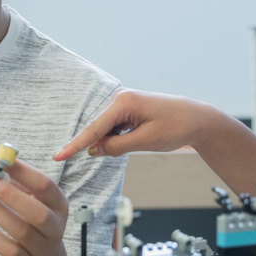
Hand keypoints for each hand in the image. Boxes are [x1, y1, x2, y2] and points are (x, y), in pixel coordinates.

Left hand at [0, 160, 72, 255]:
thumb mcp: (33, 203)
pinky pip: (11, 251)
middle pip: (38, 212)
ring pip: (22, 231)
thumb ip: (17, 185)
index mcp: (58, 206)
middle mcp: (55, 228)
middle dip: (12, 196)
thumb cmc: (34, 225)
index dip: (24, 172)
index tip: (3, 162)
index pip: (46, 186)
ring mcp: (43, 249)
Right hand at [53, 88, 207, 160]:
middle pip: (99, 128)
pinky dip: (119, 137)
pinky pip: (114, 127)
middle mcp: (120, 98)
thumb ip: (116, 147)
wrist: (197, 118)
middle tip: (133, 144)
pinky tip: (137, 137)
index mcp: (123, 102)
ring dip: (115, 141)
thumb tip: (93, 150)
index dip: (75, 145)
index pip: (94, 128)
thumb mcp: (144, 142)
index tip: (58, 156)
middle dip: (104, 143)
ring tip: (142, 138)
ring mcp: (123, 102)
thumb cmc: (175, 127)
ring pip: (106, 129)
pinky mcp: (128, 108)